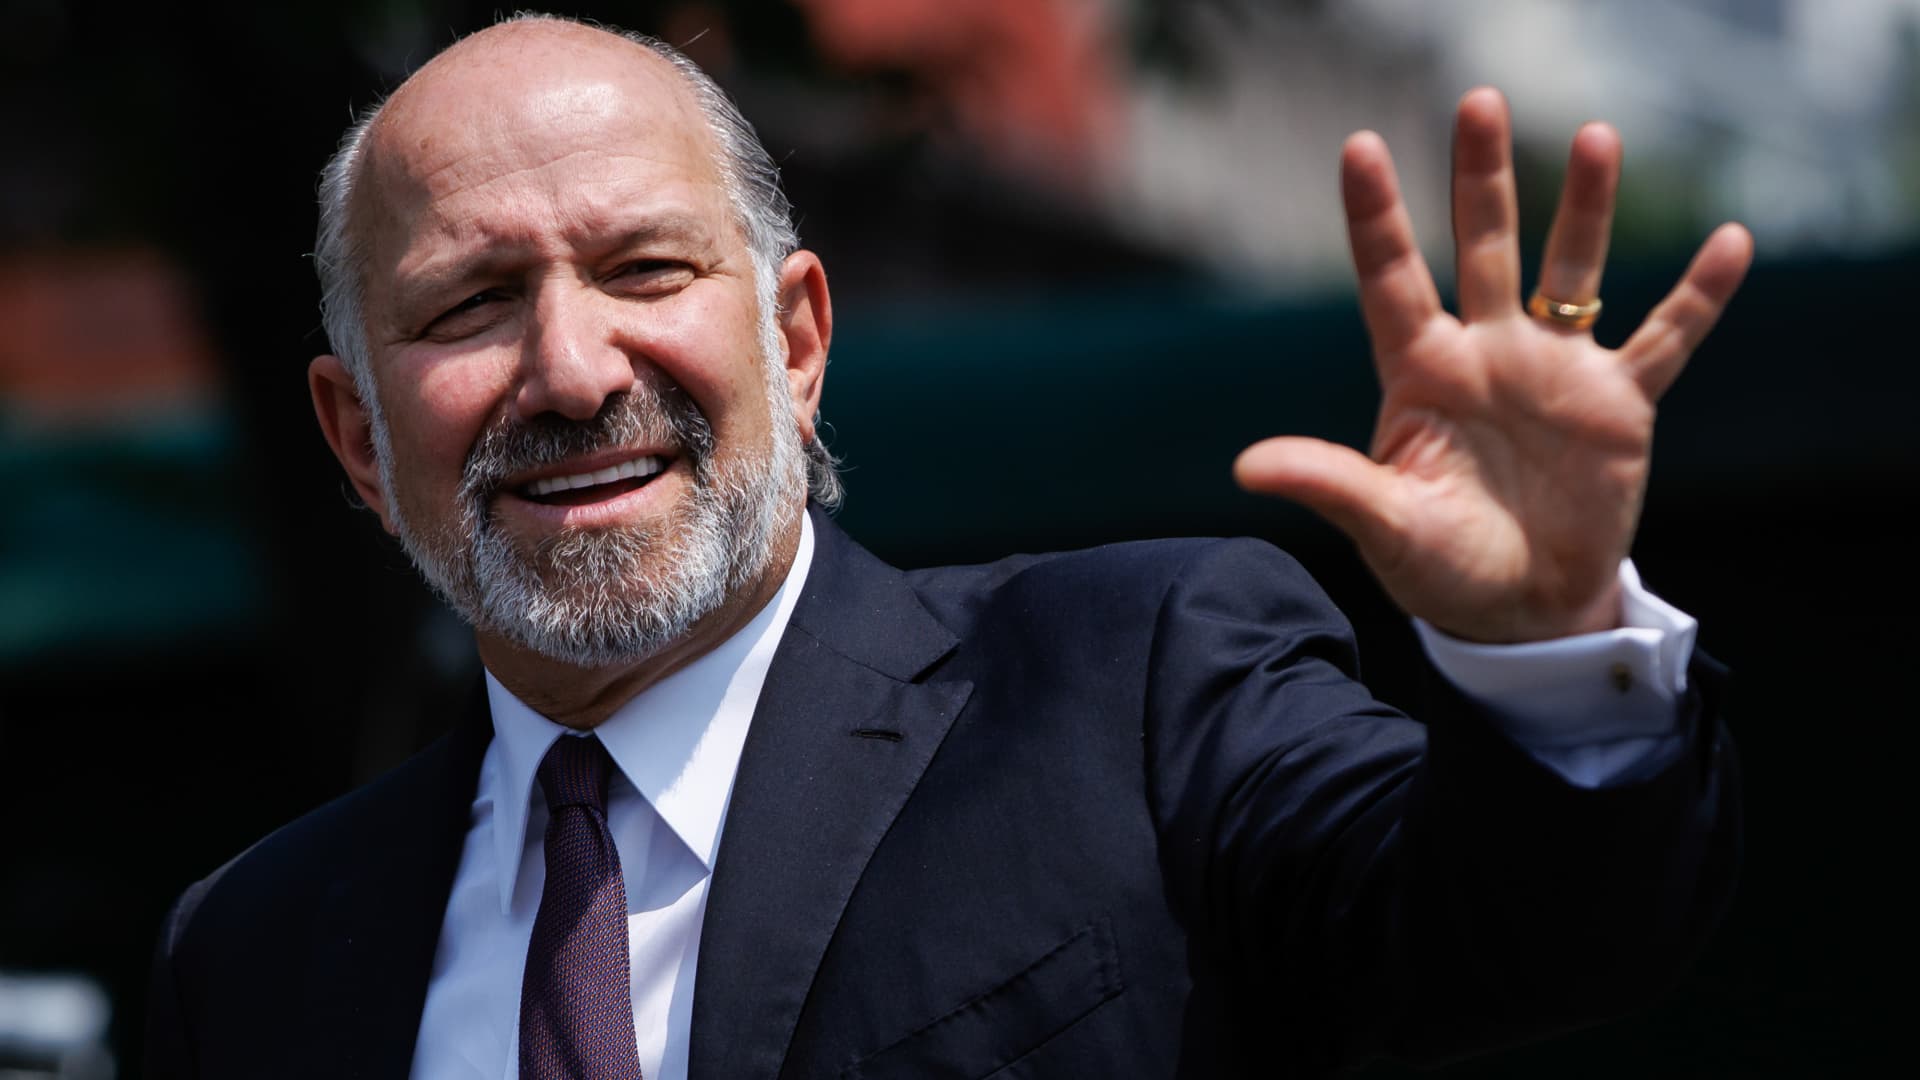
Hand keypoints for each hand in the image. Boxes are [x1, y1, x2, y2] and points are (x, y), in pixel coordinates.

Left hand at [1234, 87, 1751, 642]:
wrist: (1524, 612)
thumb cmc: (1441, 570)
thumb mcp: (1385, 528)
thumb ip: (1329, 485)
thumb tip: (1247, 466)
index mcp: (1421, 375)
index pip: (1391, 281)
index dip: (1376, 218)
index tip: (1359, 146)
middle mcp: (1486, 355)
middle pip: (1483, 248)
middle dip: (1481, 178)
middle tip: (1478, 100)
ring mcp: (1554, 372)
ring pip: (1572, 273)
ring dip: (1584, 210)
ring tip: (1596, 138)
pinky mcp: (1617, 404)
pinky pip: (1665, 339)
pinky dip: (1699, 297)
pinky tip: (1732, 243)